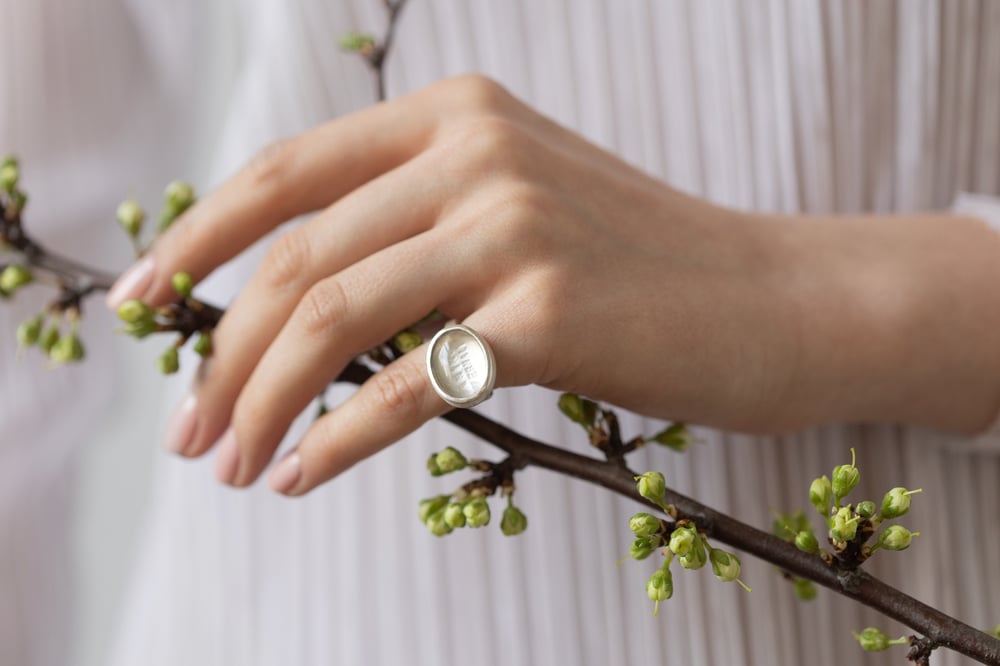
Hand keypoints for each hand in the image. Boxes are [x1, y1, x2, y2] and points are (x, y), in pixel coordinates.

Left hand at [105, 74, 999, 495]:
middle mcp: (475, 151)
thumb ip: (412, 227)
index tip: (142, 304)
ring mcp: (512, 226)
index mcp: (454, 115)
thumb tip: (291, 306)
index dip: (194, 239)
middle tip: (189, 429)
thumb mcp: (514, 212)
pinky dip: (337, 439)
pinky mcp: (547, 310)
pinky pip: (404, 385)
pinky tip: (302, 475)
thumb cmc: (638, 269)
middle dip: (219, 354)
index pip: (284, 173)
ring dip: (259, 402)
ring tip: (232, 464)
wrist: (775, 301)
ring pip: (330, 318)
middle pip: (296, 259)